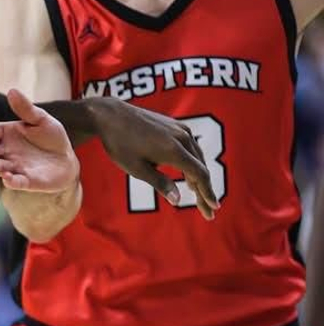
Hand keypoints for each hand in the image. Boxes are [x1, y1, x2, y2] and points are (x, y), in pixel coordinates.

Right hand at [0, 89, 79, 193]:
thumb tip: (12, 90)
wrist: (66, 161)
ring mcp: (15, 168)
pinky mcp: (27, 181)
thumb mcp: (41, 119)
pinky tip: (7, 178)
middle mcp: (6, 153)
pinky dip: (11, 181)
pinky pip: (16, 182)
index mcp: (6, 135)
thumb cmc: (51, 138)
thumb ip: (26, 109)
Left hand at [89, 99, 216, 218]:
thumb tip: (178, 200)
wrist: (111, 115)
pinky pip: (191, 147)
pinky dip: (193, 163)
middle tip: (207, 210)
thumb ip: (159, 183)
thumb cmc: (120, 144)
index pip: (199, 175)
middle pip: (201, 168)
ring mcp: (180, 129)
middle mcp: (182, 138)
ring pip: (198, 157)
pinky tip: (189, 174)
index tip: (213, 208)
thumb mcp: (136, 168)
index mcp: (174, 150)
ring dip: (200, 177)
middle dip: (204, 190)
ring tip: (199, 196)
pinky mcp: (176, 125)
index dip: (207, 193)